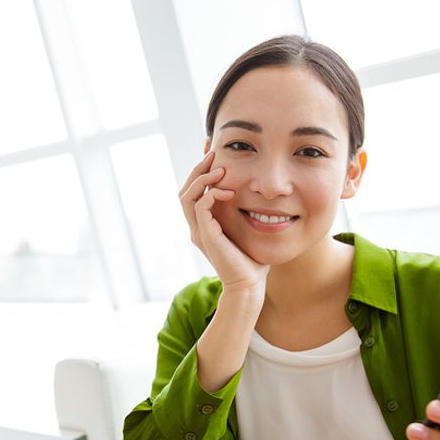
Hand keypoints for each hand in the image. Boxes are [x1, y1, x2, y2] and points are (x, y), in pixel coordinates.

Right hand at [179, 151, 268, 294]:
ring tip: (220, 170)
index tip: (214, 157)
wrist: (248, 284)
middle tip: (213, 155)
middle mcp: (196, 227)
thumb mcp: (246, 229)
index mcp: (203, 224)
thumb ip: (243, 213)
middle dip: (198, 170)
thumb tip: (255, 194)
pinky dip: (212, 194)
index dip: (200, 173)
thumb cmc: (251, 259)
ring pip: (186, 196)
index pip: (192, 193)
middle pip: (184, 190)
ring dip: (202, 179)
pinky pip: (200, 206)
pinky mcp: (206, 236)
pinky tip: (229, 191)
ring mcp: (198, 232)